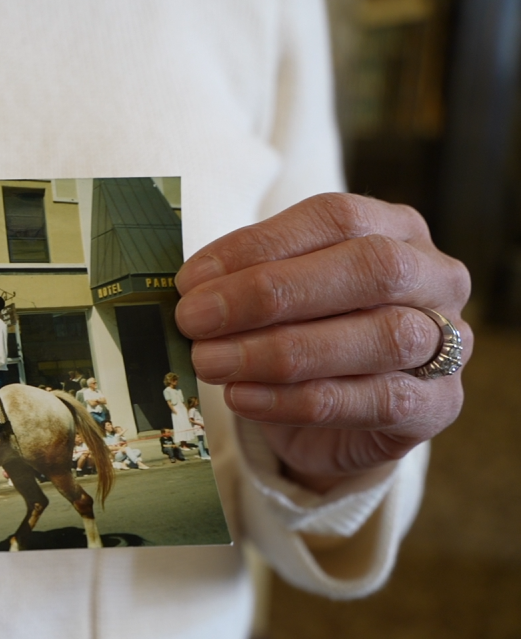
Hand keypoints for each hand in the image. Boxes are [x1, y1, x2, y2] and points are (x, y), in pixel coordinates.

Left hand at [175, 194, 471, 492]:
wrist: (337, 420)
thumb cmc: (304, 335)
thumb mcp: (278, 297)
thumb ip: (247, 281)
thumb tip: (190, 289)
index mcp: (395, 228)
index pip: (335, 218)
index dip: (258, 245)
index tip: (190, 280)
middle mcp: (434, 277)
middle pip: (369, 269)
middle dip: (270, 294)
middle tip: (194, 320)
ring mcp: (448, 342)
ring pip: (379, 336)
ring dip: (278, 351)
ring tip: (209, 361)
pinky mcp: (438, 405)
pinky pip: (374, 399)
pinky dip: (297, 400)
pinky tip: (242, 397)